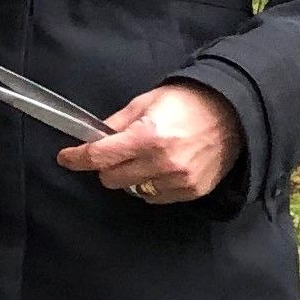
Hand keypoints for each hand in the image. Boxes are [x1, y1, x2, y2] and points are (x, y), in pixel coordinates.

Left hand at [58, 82, 242, 204]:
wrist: (233, 113)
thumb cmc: (187, 102)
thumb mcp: (145, 103)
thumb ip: (117, 123)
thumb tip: (94, 137)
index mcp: (146, 137)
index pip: (100, 156)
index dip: (77, 158)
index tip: (66, 158)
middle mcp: (161, 162)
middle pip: (111, 179)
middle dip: (107, 166)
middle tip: (116, 153)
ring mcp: (178, 180)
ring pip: (132, 191)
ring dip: (130, 177)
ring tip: (145, 158)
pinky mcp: (192, 191)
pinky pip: (156, 197)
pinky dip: (151, 186)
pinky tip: (161, 169)